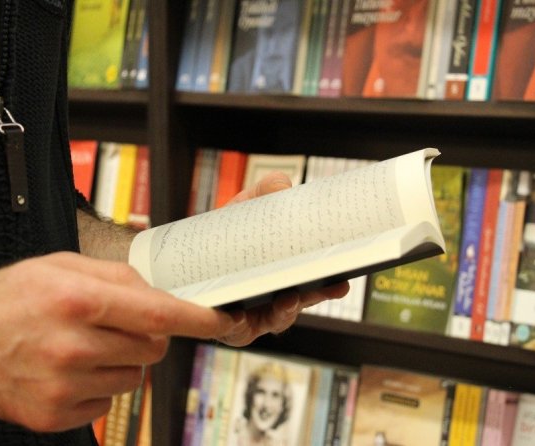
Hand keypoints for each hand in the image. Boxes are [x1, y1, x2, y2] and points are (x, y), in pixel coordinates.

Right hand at [0, 252, 242, 431]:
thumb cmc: (12, 296)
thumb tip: (163, 292)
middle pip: (153, 349)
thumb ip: (119, 278)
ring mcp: (63, 387)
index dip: (198, 319)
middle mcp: (73, 347)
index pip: (160, 315)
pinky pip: (108, 402)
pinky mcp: (55, 415)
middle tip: (118, 325)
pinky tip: (70, 369)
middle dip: (149, 336)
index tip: (224, 321)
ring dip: (123, 362)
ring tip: (85, 346)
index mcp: (79, 303)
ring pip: (135, 378)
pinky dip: (100, 385)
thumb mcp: (64, 266)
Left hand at [216, 172, 350, 346]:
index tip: (342, 281)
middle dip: (314, 297)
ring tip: (286, 300)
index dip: (331, 286)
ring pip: (273, 321)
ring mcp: (253, 315)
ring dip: (284, 312)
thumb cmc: (229, 227)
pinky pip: (235, 331)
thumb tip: (282, 187)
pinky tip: (240, 315)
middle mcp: (276, 297)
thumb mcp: (252, 202)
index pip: (316, 284)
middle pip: (301, 304)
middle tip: (325, 288)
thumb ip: (270, 189)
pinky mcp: (227, 326)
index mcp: (288, 273)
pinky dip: (240, 325)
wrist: (191, 244)